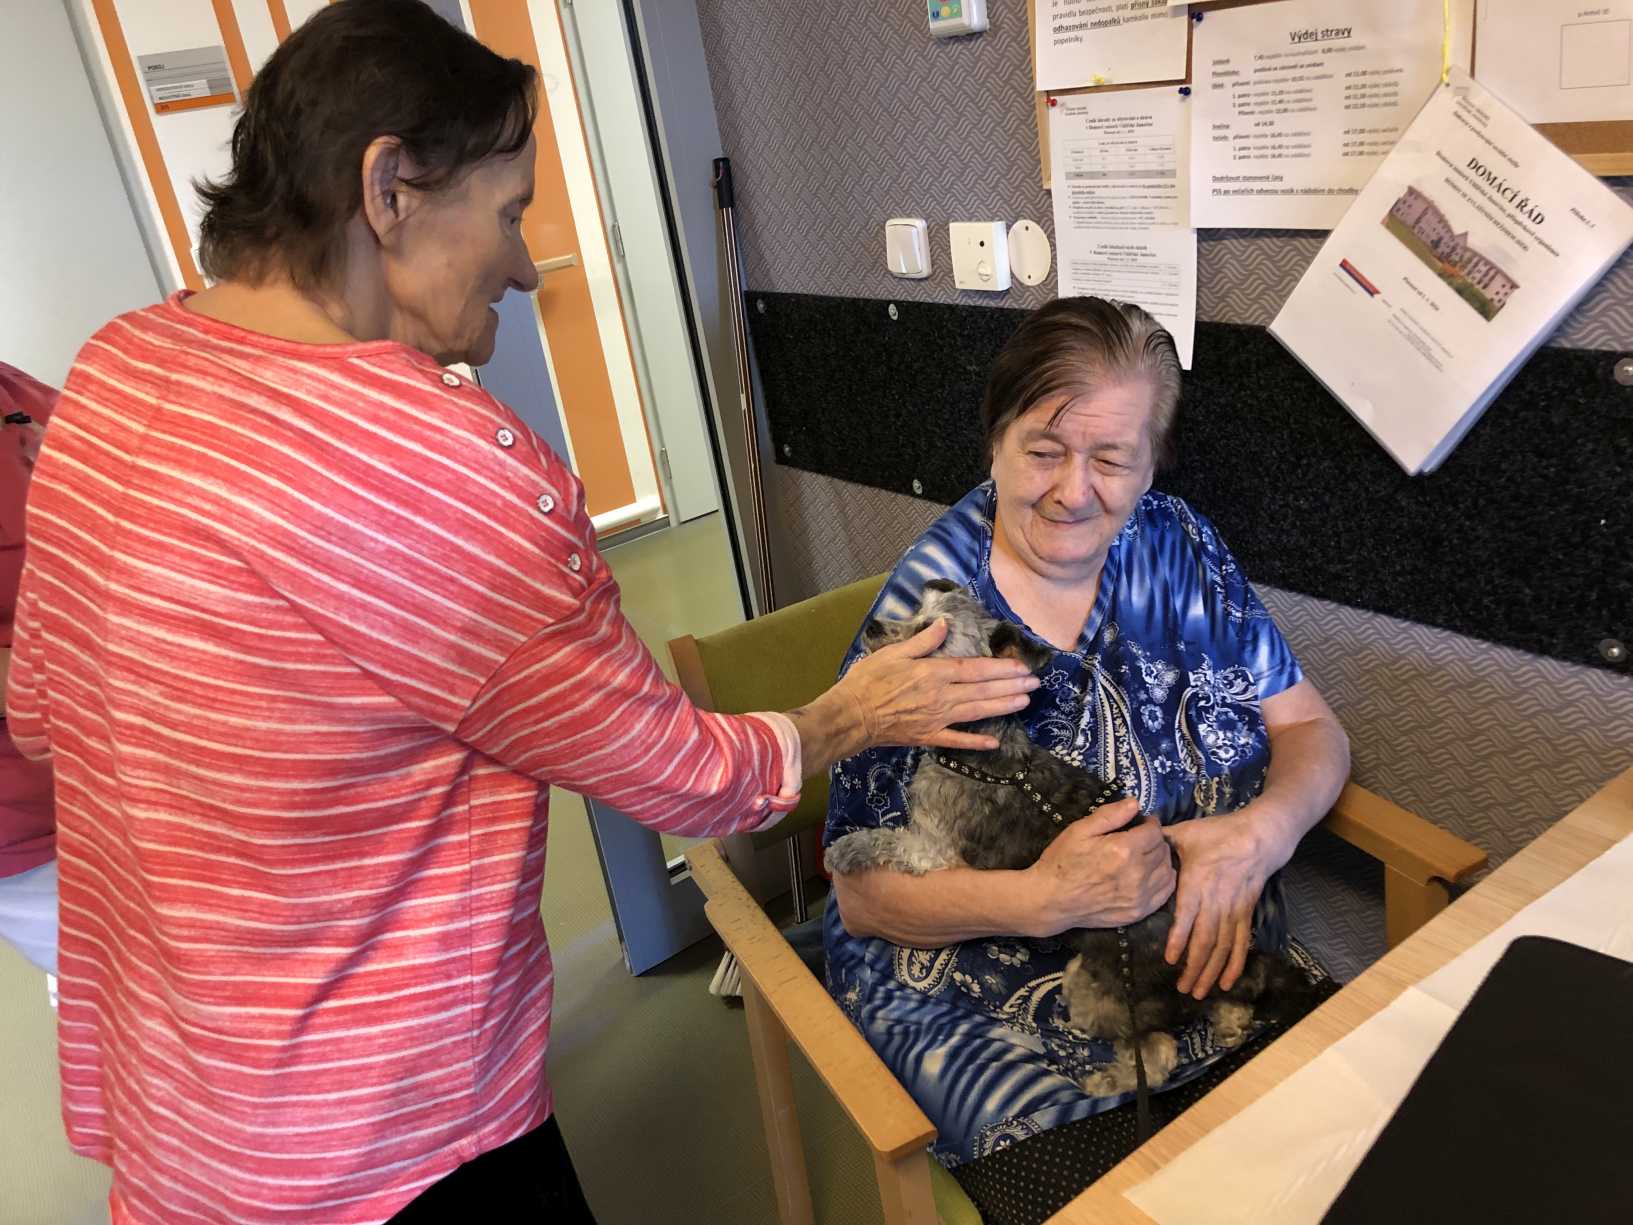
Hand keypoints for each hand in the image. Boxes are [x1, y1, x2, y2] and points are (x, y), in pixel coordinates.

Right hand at [829, 618, 1040, 752]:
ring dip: (1003, 706)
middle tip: (1035, 683)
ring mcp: (937, 719)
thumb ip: (922, 642)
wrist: (851, 716)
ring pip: (977, 712)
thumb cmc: (868, 681)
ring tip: (1025, 701)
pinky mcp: (928, 736)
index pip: (974, 669)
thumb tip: (944, 626)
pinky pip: (957, 740)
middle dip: (1011, 686)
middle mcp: (941, 696)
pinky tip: (996, 742)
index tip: (1021, 666)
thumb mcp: (893, 653)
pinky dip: (976, 742)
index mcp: (933, 673)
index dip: (1000, 668)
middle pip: (983, 691)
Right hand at [1027, 799, 1175, 935]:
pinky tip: (1149, 875)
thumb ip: (1110, 815)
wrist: (1051, 900)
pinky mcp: (1138, 912)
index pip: (1154, 831)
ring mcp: (1139, 896)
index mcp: (1123, 849)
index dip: (1149, 823)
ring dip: (1160, 860)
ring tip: (1145, 856)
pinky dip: (1162, 880)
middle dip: (1154, 840)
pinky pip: (1165, 892)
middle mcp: (1136, 874)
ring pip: (1167, 871)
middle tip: (1140, 839)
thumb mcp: (1080, 830)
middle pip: (1162, 850)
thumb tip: (1136, 803)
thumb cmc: (1062, 861)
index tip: (1141, 823)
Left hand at [1163, 811, 1278, 997]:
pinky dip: (1235, 965)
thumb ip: (1161, 840)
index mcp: (1197, 883)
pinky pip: (1240, 943)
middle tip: (1182, 989)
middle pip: (1206, 940)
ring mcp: (1233, 910)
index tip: (1170, 959)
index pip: (1188, 916)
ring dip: (1211, 971)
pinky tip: (1226, 983)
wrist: (1259, 837)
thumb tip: (1136, 839)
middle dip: (1194, 967)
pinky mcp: (1246, 914)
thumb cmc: (1218, 833)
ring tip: (1198, 992)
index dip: (1180, 939)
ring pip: (1222, 947)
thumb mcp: (1187, 832)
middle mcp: (1216, 901)